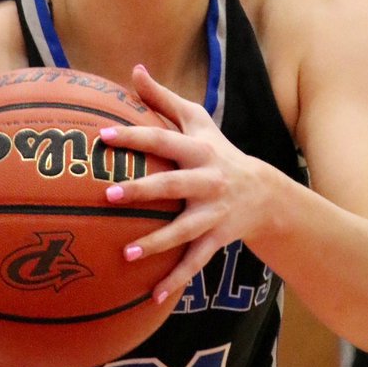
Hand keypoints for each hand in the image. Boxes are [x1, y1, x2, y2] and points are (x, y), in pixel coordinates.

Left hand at [99, 64, 273, 301]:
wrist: (264, 194)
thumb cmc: (218, 151)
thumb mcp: (198, 121)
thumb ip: (163, 98)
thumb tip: (134, 69)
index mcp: (198, 151)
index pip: (162, 139)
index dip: (134, 136)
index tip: (103, 136)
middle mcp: (207, 182)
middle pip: (173, 186)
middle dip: (143, 191)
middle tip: (108, 195)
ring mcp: (213, 214)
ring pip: (184, 231)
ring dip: (157, 243)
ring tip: (127, 254)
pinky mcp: (217, 240)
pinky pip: (195, 263)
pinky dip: (176, 280)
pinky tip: (153, 297)